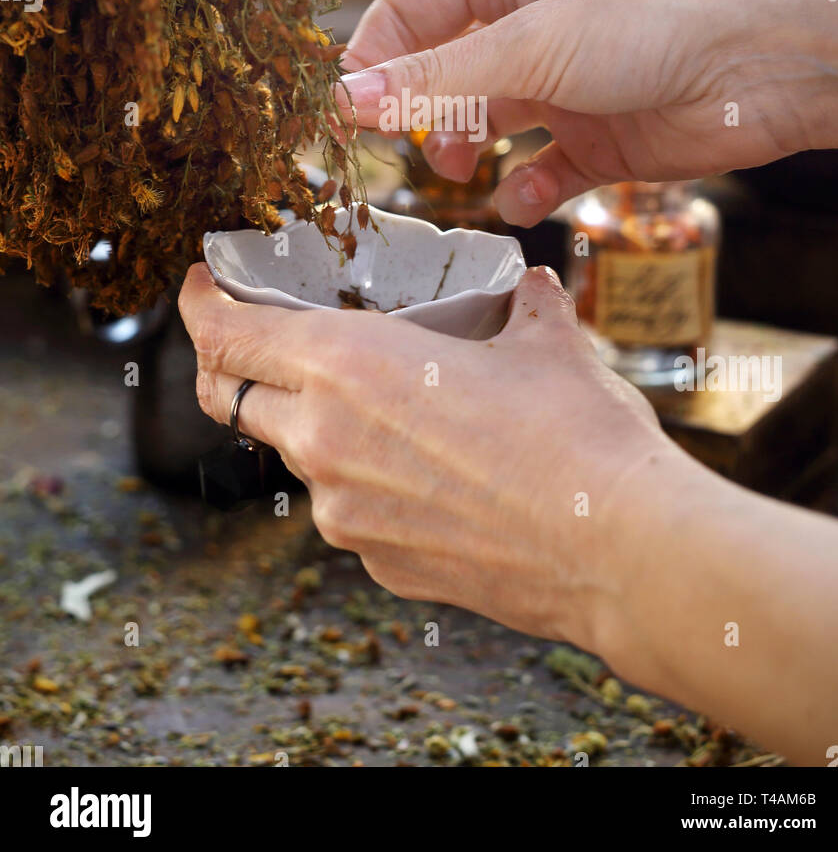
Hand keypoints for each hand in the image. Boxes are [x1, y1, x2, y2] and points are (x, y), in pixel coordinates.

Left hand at [178, 262, 665, 645]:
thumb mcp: (547, 343)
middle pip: (234, 397)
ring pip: (299, 455)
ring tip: (387, 406)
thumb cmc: (578, 434)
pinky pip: (349, 509)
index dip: (202, 305)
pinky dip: (367, 480)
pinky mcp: (378, 565)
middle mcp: (324, 443)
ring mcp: (345, 515)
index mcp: (347, 368)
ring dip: (318, 424)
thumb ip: (523, 305)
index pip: (227, 335)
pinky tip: (431, 471)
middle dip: (234, 362)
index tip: (203, 286)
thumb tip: (529, 288)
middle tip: (265, 335)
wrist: (621, 551)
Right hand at [338, 0, 837, 225]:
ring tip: (465, 168)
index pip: (410, 15)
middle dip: (421, 115)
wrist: (764, 62)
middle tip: (408, 149)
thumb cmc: (655, 16)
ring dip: (466, 151)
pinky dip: (526, 190)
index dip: (373, 63)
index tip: (344, 114)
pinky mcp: (601, 137)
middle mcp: (532, 24)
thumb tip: (346, 102)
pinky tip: (524, 200)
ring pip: (488, 125)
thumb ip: (436, 80)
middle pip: (444, 74)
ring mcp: (567, 84)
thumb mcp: (529, 45)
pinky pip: (543, 171)